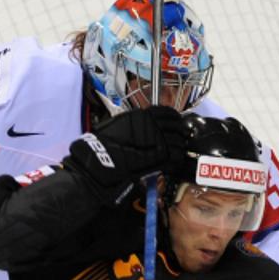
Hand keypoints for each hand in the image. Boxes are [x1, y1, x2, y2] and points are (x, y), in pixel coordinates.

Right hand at [65, 106, 185, 199]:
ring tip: (173, 157)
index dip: (176, 121)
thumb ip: (136, 124)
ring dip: (178, 150)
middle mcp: (151, 124)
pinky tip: (171, 166)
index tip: (176, 128)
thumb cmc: (104, 145)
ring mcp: (156, 140)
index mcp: (142, 115)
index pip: (169, 113)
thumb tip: (149, 126)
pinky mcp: (158, 157)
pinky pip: (175, 158)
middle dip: (179, 136)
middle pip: (177, 127)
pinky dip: (175, 162)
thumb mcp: (119, 126)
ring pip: (178, 143)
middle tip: (178, 143)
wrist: (99, 161)